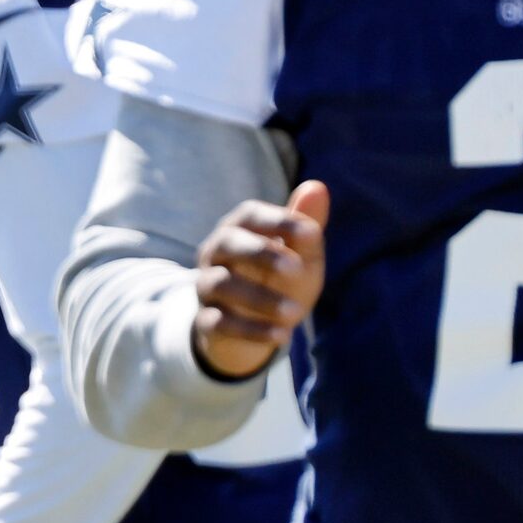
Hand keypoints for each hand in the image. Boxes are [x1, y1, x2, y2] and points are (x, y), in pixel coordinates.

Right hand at [191, 180, 330, 380]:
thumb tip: (317, 187)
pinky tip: (282, 335)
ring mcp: (206, 287)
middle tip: (296, 267)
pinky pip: (219, 323)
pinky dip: (251, 330)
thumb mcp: (301, 255)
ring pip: (219, 284)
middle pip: (226, 242)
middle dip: (260, 252)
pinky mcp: (205, 321)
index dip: (279, 221)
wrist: (253, 326)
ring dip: (258, 297)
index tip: (312, 233)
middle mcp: (215, 253)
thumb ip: (307, 225)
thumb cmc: (279, 280)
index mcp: (239, 230)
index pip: (250, 215)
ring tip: (296, 313)